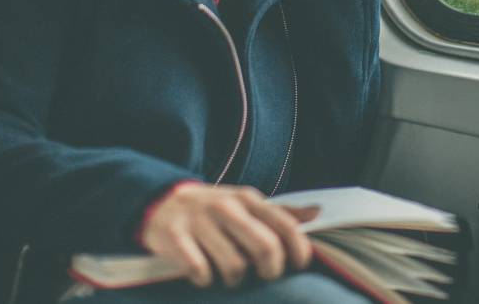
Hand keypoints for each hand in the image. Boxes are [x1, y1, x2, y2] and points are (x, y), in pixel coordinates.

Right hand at [139, 182, 319, 288]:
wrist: (161, 200)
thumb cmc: (213, 209)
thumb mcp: (246, 203)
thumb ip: (280, 212)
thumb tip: (317, 213)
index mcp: (248, 199)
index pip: (286, 225)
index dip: (299, 250)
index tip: (298, 266)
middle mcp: (226, 206)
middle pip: (265, 248)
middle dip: (270, 271)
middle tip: (263, 276)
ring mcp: (200, 221)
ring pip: (234, 265)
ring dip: (235, 280)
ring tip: (230, 276)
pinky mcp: (174, 237)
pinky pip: (199, 271)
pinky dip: (205, 280)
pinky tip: (203, 276)